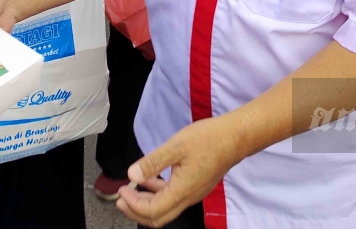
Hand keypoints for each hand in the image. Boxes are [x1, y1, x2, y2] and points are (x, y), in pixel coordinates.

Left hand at [115, 116, 243, 226]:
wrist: (235, 138)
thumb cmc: (207, 139)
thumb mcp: (176, 146)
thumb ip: (153, 162)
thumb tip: (132, 175)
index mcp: (182, 191)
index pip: (152, 210)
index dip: (133, 204)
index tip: (121, 190)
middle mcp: (188, 198)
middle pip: (158, 217)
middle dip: (136, 211)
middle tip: (120, 198)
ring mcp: (193, 194)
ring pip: (166, 209)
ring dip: (146, 203)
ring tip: (131, 190)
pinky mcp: (196, 187)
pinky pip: (173, 199)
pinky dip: (158, 193)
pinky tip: (150, 180)